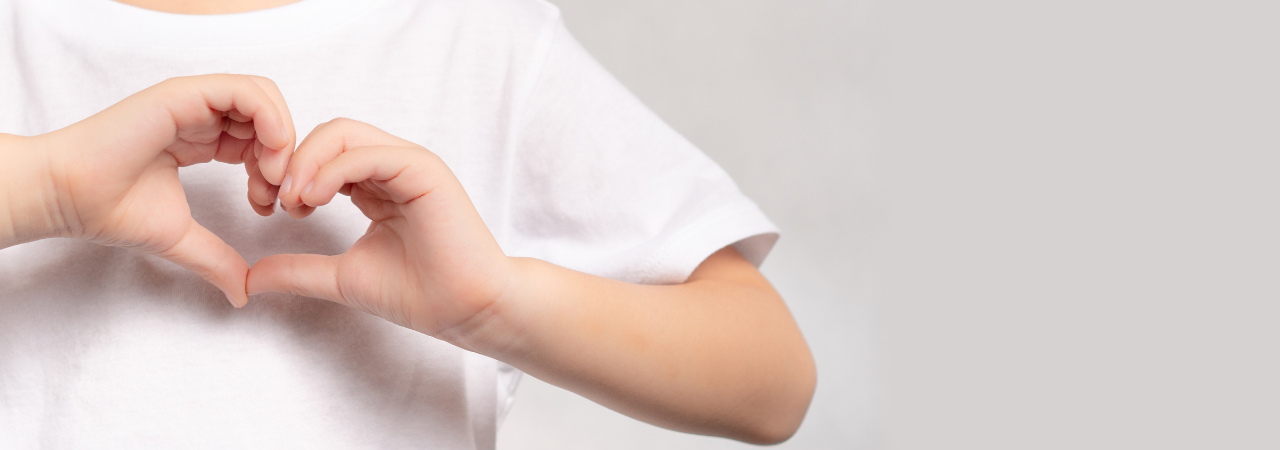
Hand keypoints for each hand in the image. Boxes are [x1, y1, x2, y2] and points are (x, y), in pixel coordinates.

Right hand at [3, 75, 295, 306]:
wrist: (68, 198)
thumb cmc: (111, 209)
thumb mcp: (181, 237)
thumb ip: (217, 260)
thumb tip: (244, 293)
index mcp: (203, 138)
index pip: (262, 138)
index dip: (277, 170)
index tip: (267, 207)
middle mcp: (201, 115)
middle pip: (271, 116)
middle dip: (286, 155)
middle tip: (277, 195)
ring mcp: (193, 102)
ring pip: (264, 97)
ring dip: (282, 138)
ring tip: (270, 179)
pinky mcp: (183, 95)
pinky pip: (245, 91)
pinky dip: (270, 121)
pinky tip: (264, 160)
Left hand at [248, 118, 514, 338]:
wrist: (467, 310)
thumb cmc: (422, 294)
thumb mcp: (342, 278)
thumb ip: (299, 270)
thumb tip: (251, 277)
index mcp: (377, 185)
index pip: (324, 153)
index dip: (290, 172)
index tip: (272, 209)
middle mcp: (393, 167)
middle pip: (329, 133)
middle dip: (292, 160)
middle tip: (276, 199)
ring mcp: (410, 165)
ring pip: (344, 133)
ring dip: (307, 161)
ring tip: (294, 200)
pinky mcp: (424, 170)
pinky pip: (368, 153)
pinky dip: (333, 169)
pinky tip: (315, 198)